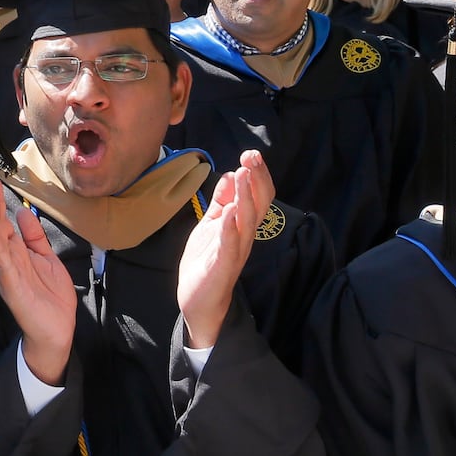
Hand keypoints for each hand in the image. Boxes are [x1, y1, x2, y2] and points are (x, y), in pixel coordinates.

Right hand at [0, 175, 74, 385]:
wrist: (57, 330)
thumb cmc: (51, 297)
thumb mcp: (47, 259)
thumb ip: (35, 237)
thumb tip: (24, 213)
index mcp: (17, 252)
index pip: (4, 221)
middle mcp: (8, 260)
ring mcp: (8, 273)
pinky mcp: (12, 288)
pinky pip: (3, 266)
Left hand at [176, 150, 273, 348]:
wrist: (198, 300)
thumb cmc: (206, 260)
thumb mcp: (212, 224)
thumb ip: (221, 202)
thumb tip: (231, 174)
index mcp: (242, 225)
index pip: (257, 196)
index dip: (257, 175)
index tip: (251, 154)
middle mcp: (244, 236)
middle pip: (257, 204)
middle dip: (256, 179)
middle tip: (251, 157)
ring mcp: (235, 251)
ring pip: (246, 221)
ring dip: (245, 197)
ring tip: (242, 173)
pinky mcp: (223, 266)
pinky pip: (229, 246)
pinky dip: (230, 229)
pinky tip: (228, 213)